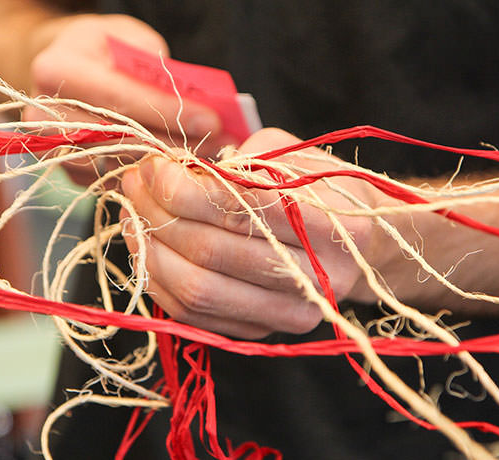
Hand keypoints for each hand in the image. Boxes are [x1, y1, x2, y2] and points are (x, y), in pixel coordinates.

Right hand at [26, 14, 232, 184]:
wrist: (67, 69)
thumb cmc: (104, 51)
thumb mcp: (132, 42)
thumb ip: (158, 71)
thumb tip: (201, 102)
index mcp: (56, 69)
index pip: (119, 98)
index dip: (168, 111)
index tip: (212, 121)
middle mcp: (44, 114)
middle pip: (120, 138)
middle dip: (174, 142)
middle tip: (219, 145)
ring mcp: (53, 149)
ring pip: (120, 165)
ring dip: (167, 165)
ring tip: (207, 156)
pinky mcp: (69, 173)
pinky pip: (116, 181)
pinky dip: (151, 179)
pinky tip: (179, 168)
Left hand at [120, 128, 370, 338]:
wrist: (365, 248)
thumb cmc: (325, 191)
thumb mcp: (296, 156)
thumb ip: (243, 160)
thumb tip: (177, 171)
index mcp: (331, 223)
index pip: (242, 207)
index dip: (184, 186)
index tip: (154, 165)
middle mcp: (316, 275)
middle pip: (212, 250)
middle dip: (158, 213)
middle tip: (134, 183)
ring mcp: (290, 311)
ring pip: (198, 289)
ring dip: (150, 249)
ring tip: (133, 214)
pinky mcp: (264, 332)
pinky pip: (195, 315)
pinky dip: (159, 281)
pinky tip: (146, 248)